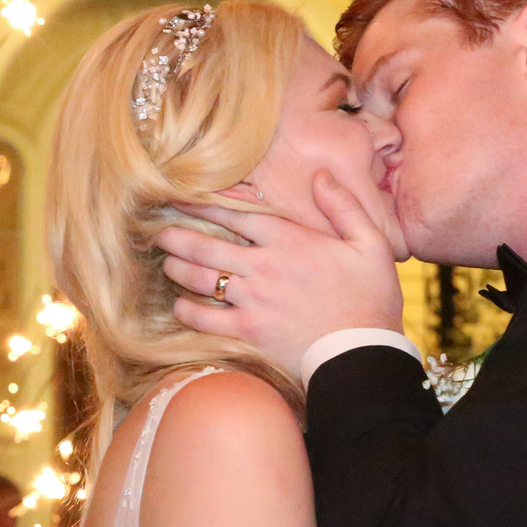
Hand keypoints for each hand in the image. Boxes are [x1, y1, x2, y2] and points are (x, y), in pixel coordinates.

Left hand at [155, 171, 403, 376]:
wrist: (362, 351)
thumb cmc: (371, 297)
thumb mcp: (370, 244)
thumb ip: (344, 206)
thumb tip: (320, 175)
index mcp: (289, 240)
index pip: (235, 215)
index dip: (203, 204)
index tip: (180, 197)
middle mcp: (263, 266)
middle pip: (206, 246)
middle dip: (176, 236)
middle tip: (156, 231)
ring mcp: (252, 300)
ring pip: (200, 278)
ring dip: (176, 268)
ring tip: (164, 261)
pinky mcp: (247, 331)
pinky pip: (205, 318)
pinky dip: (187, 310)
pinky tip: (180, 305)